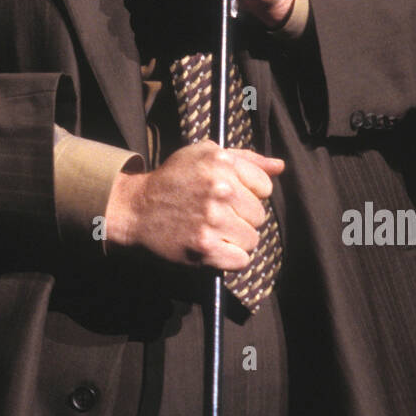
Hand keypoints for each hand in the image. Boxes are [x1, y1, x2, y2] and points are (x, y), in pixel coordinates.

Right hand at [104, 140, 284, 269]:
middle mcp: (220, 189)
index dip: (248, 194)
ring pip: (252, 239)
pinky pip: (241, 260)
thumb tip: (279, 167)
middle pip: (259, 215)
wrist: (136, 209)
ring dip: (235, 240)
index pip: (265, 187)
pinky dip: (228, 259)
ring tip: (212, 231)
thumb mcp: (203, 155)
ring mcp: (212, 220)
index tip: (228, 197)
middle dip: (241, 218)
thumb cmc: (173, 180)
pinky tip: (211, 247)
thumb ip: (245, 159)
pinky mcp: (205, 247)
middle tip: (215, 215)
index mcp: (221, 162)